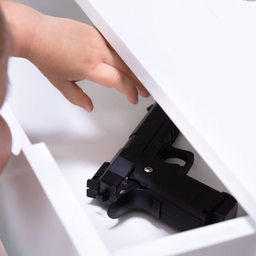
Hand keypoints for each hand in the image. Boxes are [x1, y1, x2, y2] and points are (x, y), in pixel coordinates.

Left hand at [3, 2, 148, 110]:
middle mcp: (97, 51)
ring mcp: (98, 40)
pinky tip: (127, 61)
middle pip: (126, 68)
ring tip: (139, 78)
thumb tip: (89, 107)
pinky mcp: (96, 32)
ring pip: (123, 56)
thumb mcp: (61, 84)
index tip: (133, 98)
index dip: (130, 91)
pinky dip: (124, 55)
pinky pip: (115, 44)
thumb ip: (78, 98)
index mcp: (90, 66)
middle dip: (138, 82)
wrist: (37, 34)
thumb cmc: (47, 56)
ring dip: (133, 69)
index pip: (118, 81)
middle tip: (144, 90)